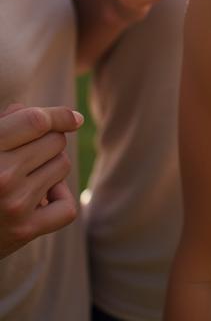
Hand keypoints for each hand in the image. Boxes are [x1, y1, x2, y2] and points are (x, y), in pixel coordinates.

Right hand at [0, 103, 82, 258]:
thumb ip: (0, 127)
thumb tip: (24, 108)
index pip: (37, 121)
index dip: (60, 116)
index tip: (74, 118)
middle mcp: (1, 176)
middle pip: (56, 141)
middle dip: (47, 144)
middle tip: (25, 159)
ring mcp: (14, 205)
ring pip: (63, 166)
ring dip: (51, 169)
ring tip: (26, 180)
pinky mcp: (24, 231)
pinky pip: (67, 206)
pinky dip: (59, 200)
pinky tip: (40, 201)